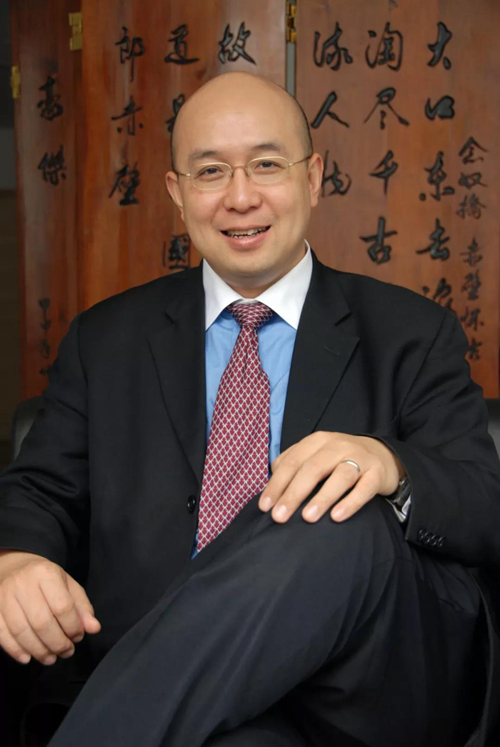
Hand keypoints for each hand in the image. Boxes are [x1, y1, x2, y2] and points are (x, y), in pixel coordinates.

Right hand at [0, 550, 100, 665]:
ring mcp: (4, 597)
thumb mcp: (68, 585)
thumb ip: (81, 607)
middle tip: (66, 652)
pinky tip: (28, 657)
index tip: (78, 637)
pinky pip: (3, 635)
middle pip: (42, 622)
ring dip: (38, 651)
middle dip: (57, 643)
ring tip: (50, 658)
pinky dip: (16, 650)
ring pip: (21, 632)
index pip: (63, 607)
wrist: (14, 568)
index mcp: (46, 574)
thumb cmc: (45, 579)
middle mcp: (23, 584)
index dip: (73, 627)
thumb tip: (94, 628)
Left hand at [259, 432, 403, 523]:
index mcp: (317, 441)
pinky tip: (337, 517)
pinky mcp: (376, 473)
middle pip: (312, 469)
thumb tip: (270, 489)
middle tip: (279, 516)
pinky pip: (364, 488)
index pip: (292, 462)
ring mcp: (359, 458)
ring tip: (307, 518)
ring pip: (340, 476)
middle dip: (293, 494)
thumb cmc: (339, 460)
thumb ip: (294, 466)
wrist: (381, 455)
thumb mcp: (316, 456)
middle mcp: (337, 446)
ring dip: (322, 498)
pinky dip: (350, 502)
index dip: (277, 484)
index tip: (264, 507)